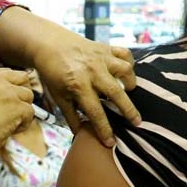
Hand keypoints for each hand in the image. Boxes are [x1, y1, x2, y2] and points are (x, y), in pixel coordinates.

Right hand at [0, 69, 34, 158]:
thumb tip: (15, 95)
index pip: (7, 73)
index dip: (10, 89)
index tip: (3, 104)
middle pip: (22, 78)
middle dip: (22, 94)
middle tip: (16, 110)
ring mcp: (6, 91)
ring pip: (28, 96)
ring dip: (22, 110)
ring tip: (9, 123)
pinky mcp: (16, 106)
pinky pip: (30, 112)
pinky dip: (23, 124)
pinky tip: (10, 131)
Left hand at [32, 31, 139, 146]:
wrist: (48, 44)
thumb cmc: (53, 73)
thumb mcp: (58, 96)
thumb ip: (70, 115)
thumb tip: (80, 134)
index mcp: (78, 85)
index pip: (95, 112)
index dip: (104, 129)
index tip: (111, 142)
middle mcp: (92, 71)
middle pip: (115, 93)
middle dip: (128, 110)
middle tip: (137, 123)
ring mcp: (101, 58)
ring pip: (124, 70)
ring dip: (130, 82)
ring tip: (130, 91)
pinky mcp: (105, 47)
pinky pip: (124, 54)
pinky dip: (129, 62)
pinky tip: (127, 71)